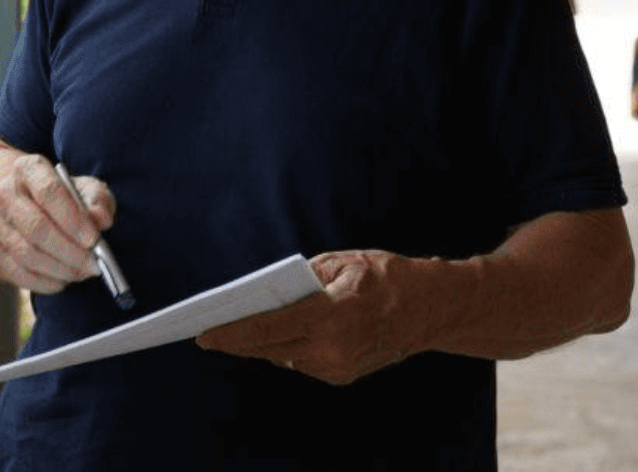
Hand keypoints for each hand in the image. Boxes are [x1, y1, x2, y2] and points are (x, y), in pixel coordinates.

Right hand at [0, 135, 115, 292]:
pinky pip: (18, 274)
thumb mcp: (84, 188)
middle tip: (93, 265)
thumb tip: (100, 219)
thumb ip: (98, 200)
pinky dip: (44, 282)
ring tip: (82, 272)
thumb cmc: (60, 196)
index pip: (49, 193)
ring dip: (60, 270)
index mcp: (27, 169)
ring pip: (27, 254)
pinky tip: (63, 280)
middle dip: (69, 251)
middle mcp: (4, 194)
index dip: (73, 219)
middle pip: (36, 228)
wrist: (22, 201)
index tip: (93, 240)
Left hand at [193, 250, 440, 384]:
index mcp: (330, 316)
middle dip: (237, 340)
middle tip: (208, 333)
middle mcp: (332, 349)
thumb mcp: (342, 262)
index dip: (231, 333)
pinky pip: (302, 361)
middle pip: (268, 348)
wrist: (433, 308)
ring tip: (235, 330)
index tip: (203, 335)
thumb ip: (302, 277)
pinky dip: (287, 347)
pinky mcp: (343, 375)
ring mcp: (338, 367)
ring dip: (262, 343)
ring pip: (283, 356)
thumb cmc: (387, 276)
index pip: (267, 329)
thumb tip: (270, 292)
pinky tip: (275, 334)